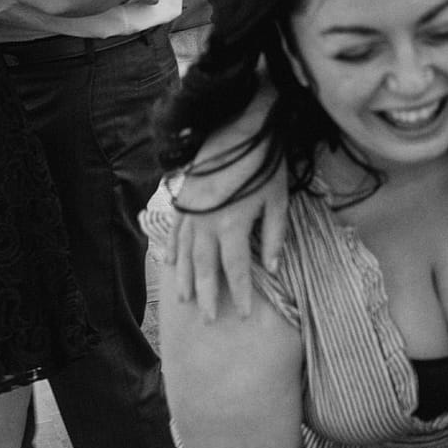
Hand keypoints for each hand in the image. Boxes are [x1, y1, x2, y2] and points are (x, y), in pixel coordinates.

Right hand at [161, 92, 287, 320]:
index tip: (245, 314)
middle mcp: (206, 225)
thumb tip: (272, 268)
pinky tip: (170, 264)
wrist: (239, 127)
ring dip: (186, 280)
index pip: (235, 270)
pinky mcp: (183, 201)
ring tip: (187, 302)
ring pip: (185, 255)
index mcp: (232, 227)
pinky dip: (172, 250)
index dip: (240, 293)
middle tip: (211, 320)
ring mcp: (190, 213)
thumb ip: (273, 237)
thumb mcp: (277, 201)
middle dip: (210, 296)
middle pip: (205, 269)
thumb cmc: (265, 164)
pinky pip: (175, 232)